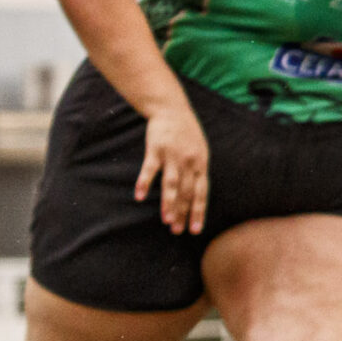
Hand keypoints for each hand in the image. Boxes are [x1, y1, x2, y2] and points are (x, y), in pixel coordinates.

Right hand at [134, 99, 210, 234]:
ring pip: (172, 184)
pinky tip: (140, 197)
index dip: (198, 212)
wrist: (172, 109)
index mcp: (201, 164)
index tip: (196, 229)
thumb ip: (197, 171)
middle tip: (177, 231)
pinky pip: (150, 170)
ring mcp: (173, 156)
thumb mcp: (199, 151)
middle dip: (182, 213)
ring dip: (169, 203)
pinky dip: (144, 183)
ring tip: (166, 220)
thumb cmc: (186, 133)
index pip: (201, 193)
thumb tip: (195, 195)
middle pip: (186, 192)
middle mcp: (189, 162)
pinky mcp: (156, 150)